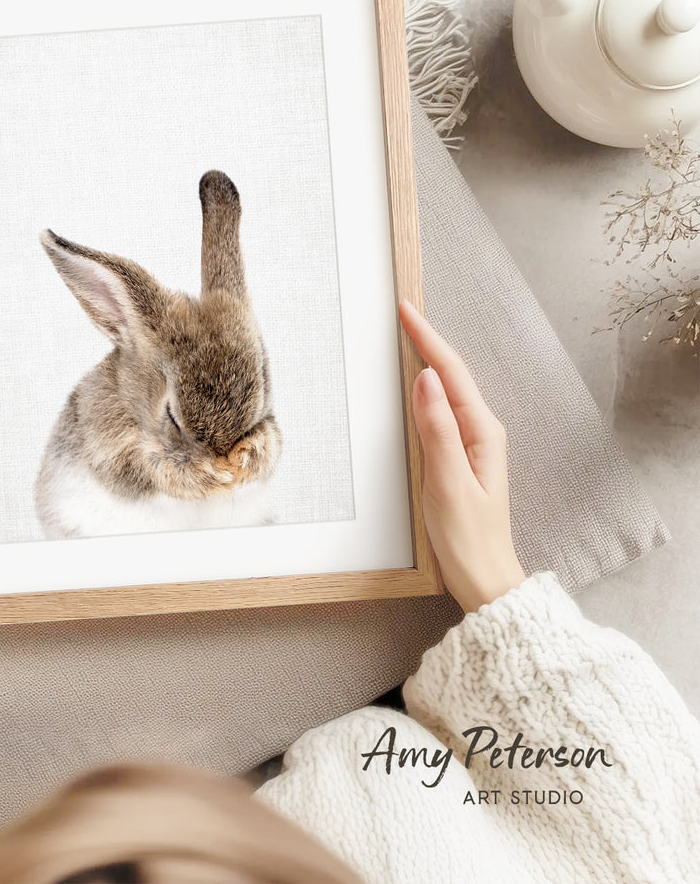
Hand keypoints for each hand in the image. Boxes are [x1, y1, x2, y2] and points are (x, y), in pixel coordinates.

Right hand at [399, 300, 524, 613]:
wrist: (485, 579)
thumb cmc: (468, 538)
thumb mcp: (448, 482)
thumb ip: (437, 429)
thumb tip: (428, 379)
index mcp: (481, 432)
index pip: (451, 373)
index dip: (427, 339)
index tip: (406, 310)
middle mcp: (481, 431)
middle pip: (452, 373)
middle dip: (428, 340)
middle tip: (403, 312)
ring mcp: (473, 443)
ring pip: (448, 389)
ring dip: (429, 360)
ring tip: (408, 335)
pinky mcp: (462, 456)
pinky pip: (443, 410)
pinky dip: (428, 388)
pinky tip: (417, 383)